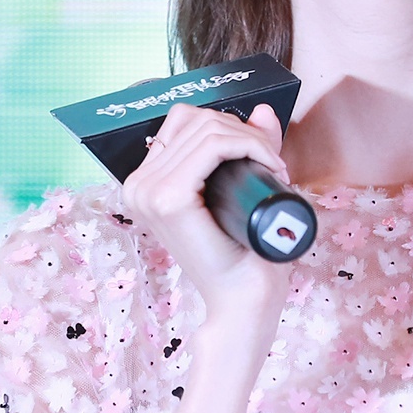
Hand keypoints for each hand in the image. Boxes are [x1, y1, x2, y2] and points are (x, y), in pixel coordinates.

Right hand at [123, 101, 291, 324]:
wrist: (242, 301)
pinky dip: (248, 145)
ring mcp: (148, 191)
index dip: (229, 127)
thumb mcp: (242, 188)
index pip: (183, 121)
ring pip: (208, 128)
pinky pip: (213, 145)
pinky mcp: (168, 198)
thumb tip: (262, 111)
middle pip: (196, 119)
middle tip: (275, 162)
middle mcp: (137, 185)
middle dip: (244, 131)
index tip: (263, 155)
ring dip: (251, 139)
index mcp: (145, 183)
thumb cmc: (244, 253)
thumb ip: (248, 148)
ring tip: (275, 167)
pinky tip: (270, 165)